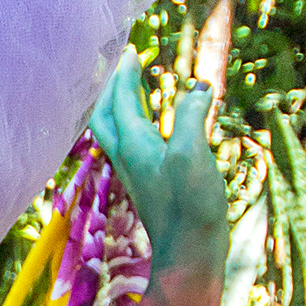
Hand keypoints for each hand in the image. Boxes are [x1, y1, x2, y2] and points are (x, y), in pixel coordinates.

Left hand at [87, 52, 229, 278]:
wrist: (189, 254)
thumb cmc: (190, 206)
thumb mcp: (192, 153)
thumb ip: (191, 116)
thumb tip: (199, 86)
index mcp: (134, 145)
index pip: (120, 100)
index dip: (124, 74)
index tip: (130, 51)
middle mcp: (128, 158)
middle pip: (106, 115)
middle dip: (112, 88)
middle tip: (125, 66)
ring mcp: (136, 174)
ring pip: (116, 132)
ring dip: (120, 106)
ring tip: (134, 89)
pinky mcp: (148, 186)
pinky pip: (131, 146)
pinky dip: (135, 126)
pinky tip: (151, 128)